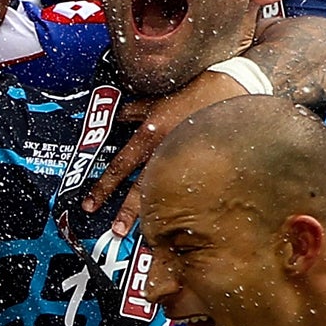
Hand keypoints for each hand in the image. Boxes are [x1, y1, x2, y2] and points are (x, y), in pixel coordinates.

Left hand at [76, 68, 249, 236]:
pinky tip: (184, 224)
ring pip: (167, 194)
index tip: (90, 205)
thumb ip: (135, 109)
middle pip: (141, 190)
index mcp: (150, 136)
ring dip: (155, 216)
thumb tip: (118, 114)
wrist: (234, 87)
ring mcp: (188, 163)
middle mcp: (166, 153)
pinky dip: (184, 207)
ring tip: (146, 238)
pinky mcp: (209, 168)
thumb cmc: (196, 90)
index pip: (120, 167)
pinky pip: (191, 189)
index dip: (103, 188)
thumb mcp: (159, 98)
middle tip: (115, 233)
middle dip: (126, 213)